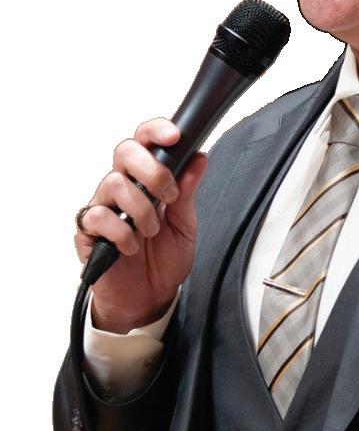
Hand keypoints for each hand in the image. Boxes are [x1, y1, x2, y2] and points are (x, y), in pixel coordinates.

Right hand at [75, 118, 207, 332]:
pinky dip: (121, 233)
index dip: (155, 131)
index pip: (144, 141)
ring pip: (114, 183)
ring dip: (142, 209)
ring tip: (151, 231)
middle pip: (124, 151)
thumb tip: (198, 159)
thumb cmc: (164, 260)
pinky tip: (132, 246)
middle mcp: (123, 188)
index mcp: (146, 180)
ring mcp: (104, 207)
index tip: (174, 136)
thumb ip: (187, 192)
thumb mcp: (186, 225)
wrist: (149, 299)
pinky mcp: (88, 232)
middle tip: (168, 196)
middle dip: (152, 170)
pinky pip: (97, 217)